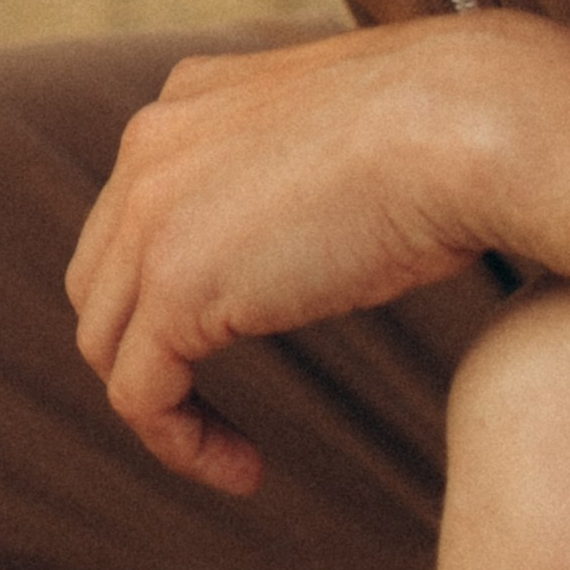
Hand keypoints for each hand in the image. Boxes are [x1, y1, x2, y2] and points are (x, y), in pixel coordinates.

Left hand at [65, 19, 516, 494]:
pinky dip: (181, 445)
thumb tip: (332, 220)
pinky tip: (246, 470)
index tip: (241, 339)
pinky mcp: (175, 286)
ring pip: (107, 341)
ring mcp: (151, 214)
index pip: (137, 211)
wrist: (466, 124)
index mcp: (188, 99)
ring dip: (162, 408)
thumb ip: (301, 167)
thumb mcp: (346, 134)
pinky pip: (138, 394)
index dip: (168, 290)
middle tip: (217, 403)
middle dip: (148, 348)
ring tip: (234, 453)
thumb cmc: (450, 135)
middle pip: (103, 278)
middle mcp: (150, 145)